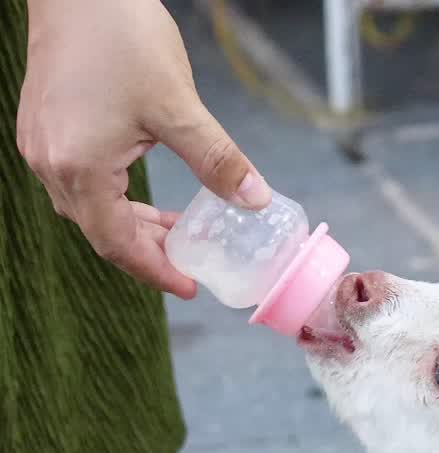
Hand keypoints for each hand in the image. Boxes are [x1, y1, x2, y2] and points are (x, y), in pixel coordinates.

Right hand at [17, 0, 272, 297]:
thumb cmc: (122, 39)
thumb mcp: (179, 107)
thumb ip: (217, 160)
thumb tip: (256, 200)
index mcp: (79, 168)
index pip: (117, 244)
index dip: (156, 269)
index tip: (191, 285)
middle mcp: (50, 163)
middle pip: (100, 229)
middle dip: (147, 249)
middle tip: (191, 258)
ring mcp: (41, 145)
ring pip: (88, 206)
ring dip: (130, 222)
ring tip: (177, 227)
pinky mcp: (44, 126)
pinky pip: (77, 179)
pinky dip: (112, 195)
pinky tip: (143, 189)